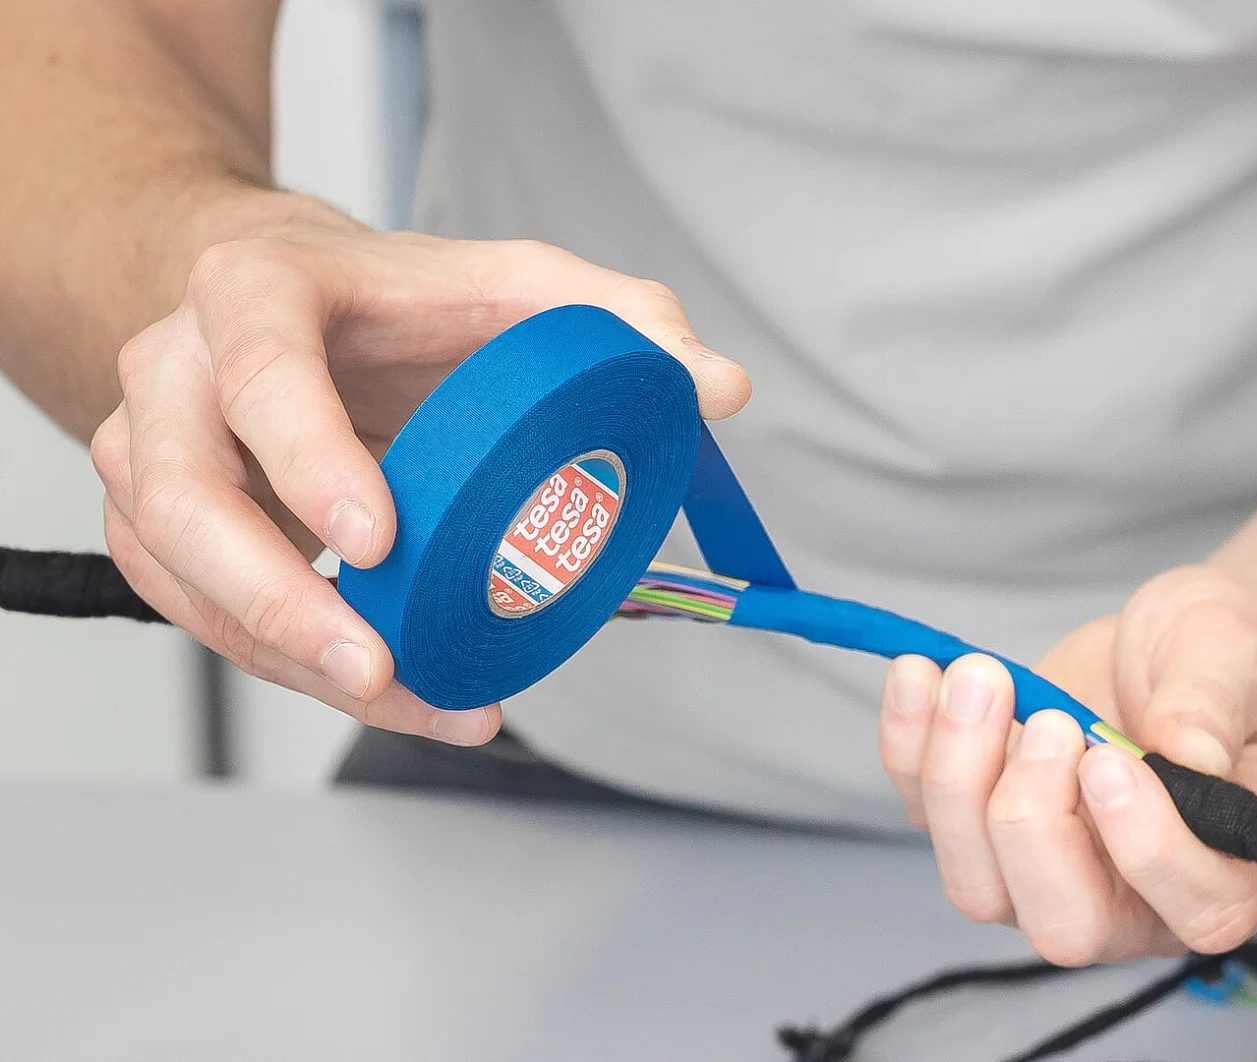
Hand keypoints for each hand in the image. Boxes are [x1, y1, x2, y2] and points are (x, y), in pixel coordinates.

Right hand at [90, 203, 749, 743]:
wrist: (298, 296)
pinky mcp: (159, 524)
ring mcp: (150, 452)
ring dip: (284, 657)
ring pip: (176, 575)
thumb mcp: (519, 280)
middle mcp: (177, 371)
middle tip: (377, 665)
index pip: (261, 374)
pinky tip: (389, 692)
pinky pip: (200, 613)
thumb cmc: (403, 295)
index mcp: (258, 291)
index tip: (378, 543)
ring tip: (409, 699)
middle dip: (274, 599)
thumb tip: (717, 388)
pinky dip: (287, 666)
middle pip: (178, 497)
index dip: (308, 460)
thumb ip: (622, 318)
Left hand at [878, 564, 1256, 964]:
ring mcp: (1050, 875)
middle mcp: (1137, 901)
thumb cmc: (1227, 659)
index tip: (1111, 759)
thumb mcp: (1236, 654)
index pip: (1196, 909)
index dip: (1147, 849)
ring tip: (979, 676)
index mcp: (1230, 873)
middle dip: (1034, 823)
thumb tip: (1190, 751)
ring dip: (959, 778)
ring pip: (980, 885)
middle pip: (1066, 925)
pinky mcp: (986, 830)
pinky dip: (909, 746)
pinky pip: (925, 817)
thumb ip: (1214, 703)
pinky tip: (920, 676)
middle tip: (1050, 719)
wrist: (1176, 642)